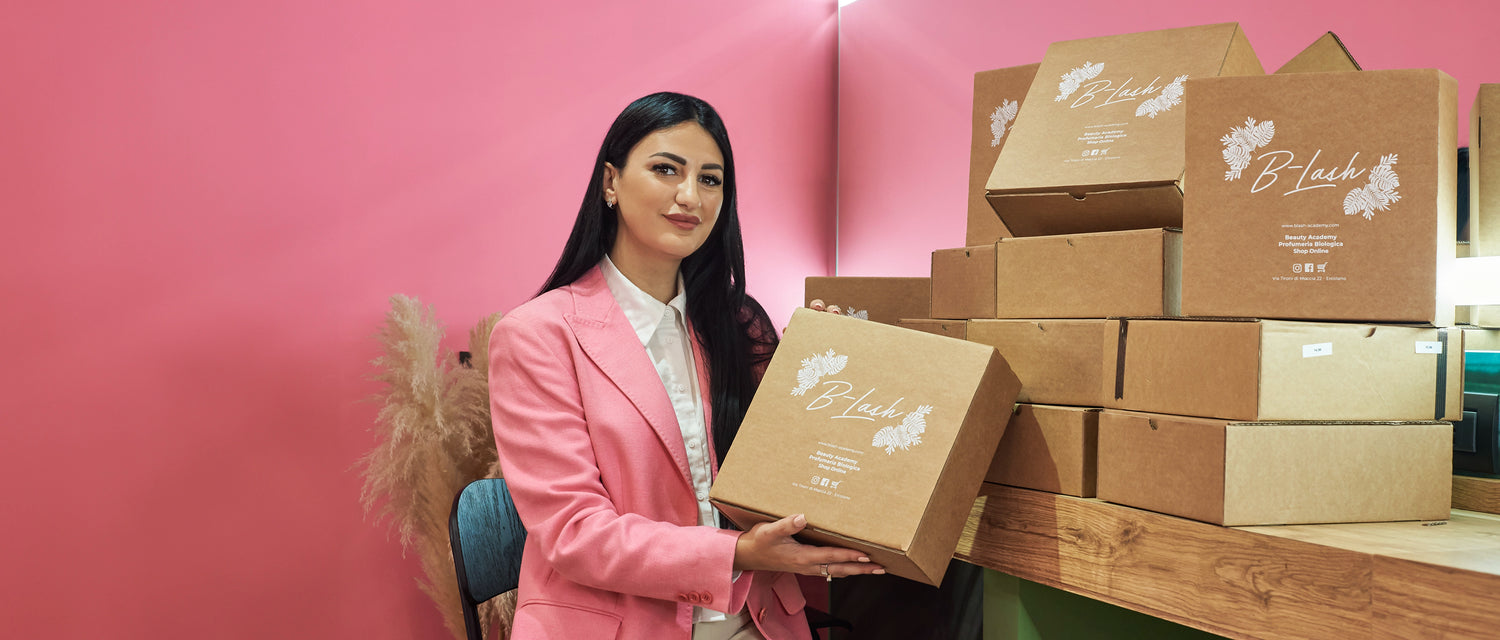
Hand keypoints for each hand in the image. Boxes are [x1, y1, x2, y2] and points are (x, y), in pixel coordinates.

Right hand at [732, 513, 885, 578]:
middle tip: (880, 568)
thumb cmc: (759, 543)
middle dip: (861, 568)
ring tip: (874, 568)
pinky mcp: (806, 566)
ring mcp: (808, 567)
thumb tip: (802, 517)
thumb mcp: (769, 531)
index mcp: (802, 556)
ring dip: (856, 570)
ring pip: (837, 570)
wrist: (748, 556)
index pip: (831, 555)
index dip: (849, 555)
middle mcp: (808, 565)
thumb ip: (785, 524)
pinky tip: (852, 565)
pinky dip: (844, 568)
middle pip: (840, 568)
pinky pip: (830, 569)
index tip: (865, 555)